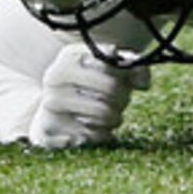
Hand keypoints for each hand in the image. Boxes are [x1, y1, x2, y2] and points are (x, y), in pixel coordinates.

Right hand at [26, 45, 145, 149]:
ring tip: (112, 114)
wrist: (49, 107)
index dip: (126, 74)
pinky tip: (96, 128)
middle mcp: (54, 77)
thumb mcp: (104, 66)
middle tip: (122, 100)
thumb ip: (129, 66)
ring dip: (115, 117)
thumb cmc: (85, 83)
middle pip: (111, 88)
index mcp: (69, 56)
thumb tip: (144, 83)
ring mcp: (49, 105)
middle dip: (123, 97)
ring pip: (104, 114)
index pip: (112, 63)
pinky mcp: (48, 132)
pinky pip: (92, 137)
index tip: (126, 80)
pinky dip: (101, 134)